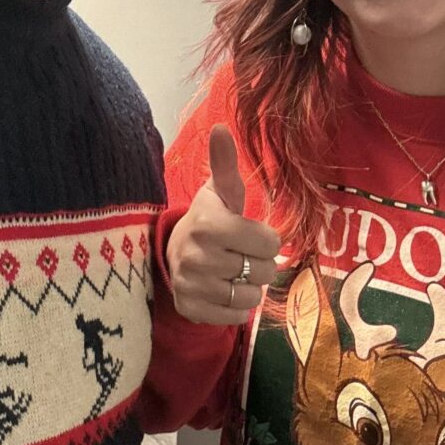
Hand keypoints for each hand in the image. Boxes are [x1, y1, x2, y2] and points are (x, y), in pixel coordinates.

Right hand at [166, 124, 280, 324]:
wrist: (174, 253)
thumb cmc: (209, 219)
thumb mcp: (220, 191)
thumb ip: (225, 163)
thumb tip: (221, 127)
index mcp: (208, 224)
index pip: (269, 243)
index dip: (265, 239)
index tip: (247, 234)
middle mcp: (197, 256)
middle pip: (264, 271)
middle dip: (258, 263)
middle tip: (239, 254)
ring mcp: (192, 285)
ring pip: (251, 296)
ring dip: (248, 286)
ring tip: (231, 272)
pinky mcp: (191, 310)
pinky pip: (236, 317)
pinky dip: (235, 306)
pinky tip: (221, 289)